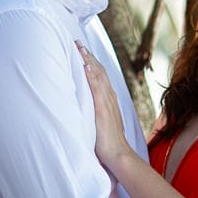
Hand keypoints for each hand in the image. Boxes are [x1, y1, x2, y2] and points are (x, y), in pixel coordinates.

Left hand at [74, 41, 131, 170]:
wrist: (118, 154)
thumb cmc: (108, 142)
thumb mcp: (101, 123)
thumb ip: (95, 112)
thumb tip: (84, 108)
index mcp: (108, 100)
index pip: (100, 76)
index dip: (91, 62)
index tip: (82, 50)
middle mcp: (109, 98)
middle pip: (99, 71)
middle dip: (88, 56)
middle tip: (78, 42)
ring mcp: (106, 103)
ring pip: (98, 76)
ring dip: (88, 61)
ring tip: (79, 48)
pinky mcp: (102, 110)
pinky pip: (96, 89)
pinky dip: (91, 76)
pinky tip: (85, 66)